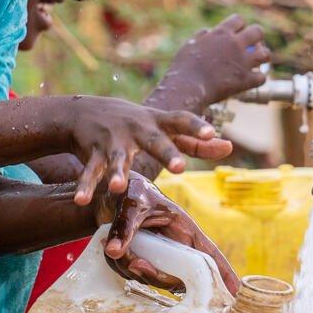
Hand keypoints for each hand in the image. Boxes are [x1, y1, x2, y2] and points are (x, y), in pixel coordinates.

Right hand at [67, 97, 232, 205]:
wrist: (84, 111)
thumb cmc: (135, 124)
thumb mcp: (164, 128)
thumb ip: (196, 142)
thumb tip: (229, 147)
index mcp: (158, 123)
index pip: (181, 121)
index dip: (197, 127)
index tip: (212, 134)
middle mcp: (137, 129)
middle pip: (154, 140)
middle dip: (166, 152)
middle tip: (179, 167)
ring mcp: (114, 140)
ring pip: (117, 158)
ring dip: (118, 172)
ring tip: (119, 187)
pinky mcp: (93, 152)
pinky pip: (90, 171)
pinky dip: (86, 186)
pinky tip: (82, 202)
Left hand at [100, 175, 240, 295]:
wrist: (110, 193)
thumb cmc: (132, 191)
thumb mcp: (132, 203)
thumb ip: (125, 227)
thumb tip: (114, 251)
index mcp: (185, 230)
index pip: (210, 254)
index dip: (224, 274)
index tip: (236, 292)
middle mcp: (177, 247)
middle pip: (178, 278)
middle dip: (155, 275)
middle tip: (135, 263)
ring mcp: (160, 257)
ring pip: (152, 279)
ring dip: (130, 267)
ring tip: (114, 243)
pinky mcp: (143, 262)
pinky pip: (134, 276)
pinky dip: (119, 266)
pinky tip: (110, 248)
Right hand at [151, 14, 270, 111]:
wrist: (187, 88)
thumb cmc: (184, 68)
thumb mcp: (189, 45)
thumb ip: (201, 36)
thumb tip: (208, 31)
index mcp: (221, 33)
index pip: (239, 20)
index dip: (240, 26)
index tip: (237, 33)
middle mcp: (235, 44)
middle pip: (258, 32)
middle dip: (257, 38)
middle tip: (253, 46)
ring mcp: (242, 62)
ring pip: (265, 54)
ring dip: (263, 57)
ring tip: (257, 63)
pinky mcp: (245, 80)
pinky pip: (262, 77)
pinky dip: (258, 78)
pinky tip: (252, 80)